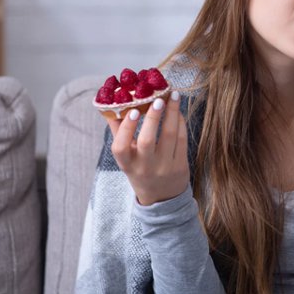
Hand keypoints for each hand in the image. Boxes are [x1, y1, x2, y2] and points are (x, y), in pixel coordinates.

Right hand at [106, 91, 189, 205]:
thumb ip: (119, 132)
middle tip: (158, 98)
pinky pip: (182, 140)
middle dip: (153, 117)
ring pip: (170, 136)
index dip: (126, 128)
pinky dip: (181, 123)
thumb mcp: (127, 157)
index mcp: (127, 164)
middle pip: (148, 141)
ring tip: (174, 96)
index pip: (120, 148)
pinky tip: (179, 111)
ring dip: (172, 113)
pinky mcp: (181, 166)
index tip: (133, 111)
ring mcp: (164, 167)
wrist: (162, 197)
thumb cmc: (141, 169)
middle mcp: (145, 167)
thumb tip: (111, 105)